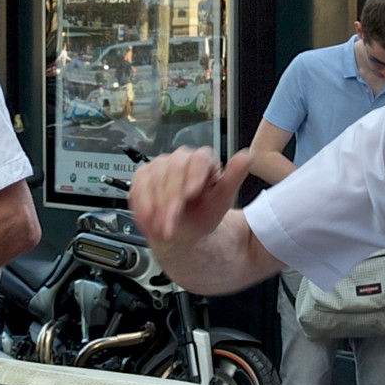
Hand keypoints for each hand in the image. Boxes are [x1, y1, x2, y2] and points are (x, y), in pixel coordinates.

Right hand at [128, 147, 255, 245]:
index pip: (198, 159)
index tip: (192, 193)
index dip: (194, 174)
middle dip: (171, 199)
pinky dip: (142, 207)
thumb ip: (234, 177)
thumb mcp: (222, 199)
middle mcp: (180, 159)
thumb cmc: (203, 213)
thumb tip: (246, 156)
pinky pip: (138, 188)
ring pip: (154, 180)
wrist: (183, 229)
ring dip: (156, 208)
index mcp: (202, 161)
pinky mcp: (143, 176)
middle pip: (173, 170)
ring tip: (163, 229)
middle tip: (172, 222)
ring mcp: (159, 166)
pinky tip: (150, 222)